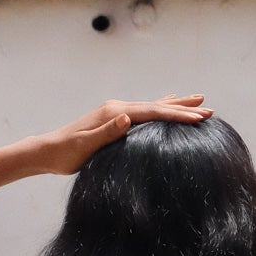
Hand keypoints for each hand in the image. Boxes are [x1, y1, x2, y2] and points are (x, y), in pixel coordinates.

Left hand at [37, 95, 211, 174]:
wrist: (48, 151)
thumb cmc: (66, 153)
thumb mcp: (85, 146)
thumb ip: (106, 132)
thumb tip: (126, 118)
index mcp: (114, 113)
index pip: (152, 112)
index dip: (176, 115)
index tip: (198, 118)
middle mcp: (117, 108)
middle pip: (157, 105)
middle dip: (183, 107)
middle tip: (208, 106)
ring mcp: (116, 112)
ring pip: (153, 106)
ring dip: (175, 105)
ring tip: (197, 101)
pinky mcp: (114, 119)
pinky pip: (144, 111)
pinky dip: (160, 107)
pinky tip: (167, 103)